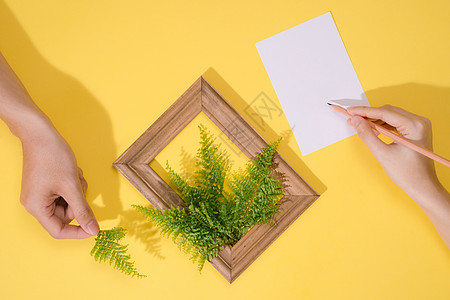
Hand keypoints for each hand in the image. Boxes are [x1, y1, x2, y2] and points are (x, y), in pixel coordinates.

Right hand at [20, 124, 98, 238]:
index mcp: (37, 207)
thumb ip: (83, 210)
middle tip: (79, 185)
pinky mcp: (46, 186)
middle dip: (78, 201)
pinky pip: (65, 193)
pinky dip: (72, 185)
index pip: (58, 231)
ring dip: (77, 191)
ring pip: (68, 203)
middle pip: (65, 215)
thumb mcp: (72, 186)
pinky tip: (71, 172)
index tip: (95, 229)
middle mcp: (35, 204)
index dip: (78, 232)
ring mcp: (40, 194)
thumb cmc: (52, 157)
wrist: (40, 134)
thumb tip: (92, 230)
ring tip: (74, 175)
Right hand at [347, 105, 449, 247]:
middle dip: (369, 114)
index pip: (385, 113)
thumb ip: (367, 135)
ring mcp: (418, 126)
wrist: (422, 186)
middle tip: (352, 118)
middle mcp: (419, 122)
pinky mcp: (415, 130)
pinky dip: (382, 124)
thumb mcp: (382, 154)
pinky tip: (371, 129)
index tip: (350, 111)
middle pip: (388, 111)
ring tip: (359, 124)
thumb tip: (356, 121)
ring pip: (391, 116)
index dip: (365, 111)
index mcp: (415, 126)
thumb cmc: (408, 174)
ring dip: (374, 119)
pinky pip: (395, 122)